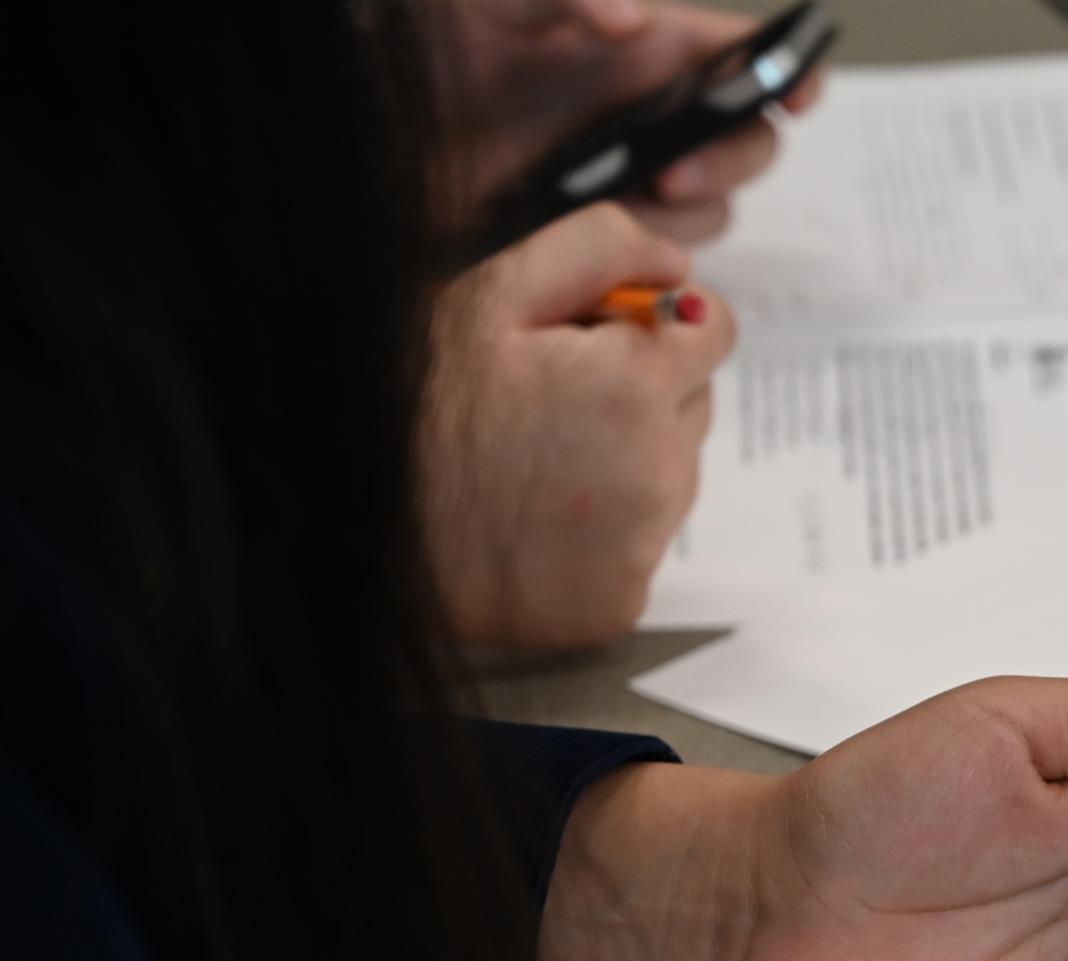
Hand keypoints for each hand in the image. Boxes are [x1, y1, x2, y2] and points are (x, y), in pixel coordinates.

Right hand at [422, 204, 731, 648]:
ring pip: (672, 479)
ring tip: (532, 462)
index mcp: (634, 384)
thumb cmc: (414, 402)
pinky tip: (534, 521)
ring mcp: (642, 545)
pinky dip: (604, 534)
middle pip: (693, 407)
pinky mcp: (620, 603)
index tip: (604, 338)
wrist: (354, 524)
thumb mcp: (491, 294)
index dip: (656, 325)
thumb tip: (681, 266)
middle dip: (641, 393)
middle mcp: (657, 470)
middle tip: (547, 403)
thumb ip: (601, 250)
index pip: (713, 332)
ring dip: (625, 463)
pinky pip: (639, 547)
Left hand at [434, 0, 823, 242]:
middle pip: (750, 143)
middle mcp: (653, 114)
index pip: (751, 58)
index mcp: (650, 49)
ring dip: (680, 220)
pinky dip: (640, 258)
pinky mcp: (599, 235)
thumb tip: (637, 22)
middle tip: (669, 174)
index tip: (794, 93)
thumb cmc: (423, 39)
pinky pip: (656, 260)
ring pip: (711, 213)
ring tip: (614, 208)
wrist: (360, 128)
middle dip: (727, 162)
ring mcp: (631, 177)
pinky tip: (589, 239)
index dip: (791, 72)